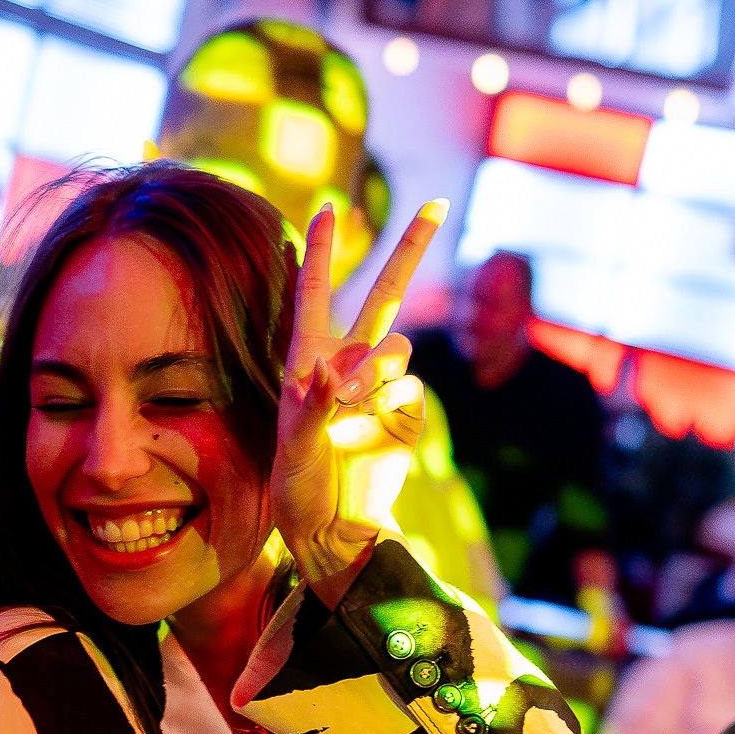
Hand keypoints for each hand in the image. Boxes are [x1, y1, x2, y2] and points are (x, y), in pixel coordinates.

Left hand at [273, 199, 445, 602]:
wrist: (335, 530)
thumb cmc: (300, 489)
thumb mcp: (295, 449)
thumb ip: (316, 404)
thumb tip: (336, 368)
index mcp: (307, 360)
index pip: (316, 294)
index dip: (323, 252)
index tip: (330, 208)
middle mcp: (347, 364)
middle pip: (384, 294)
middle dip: (411, 248)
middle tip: (439, 203)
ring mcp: (382, 386)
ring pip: (397, 345)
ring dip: (377, 365)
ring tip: (352, 399)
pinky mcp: (407, 411)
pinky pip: (411, 386)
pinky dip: (393, 398)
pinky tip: (374, 423)